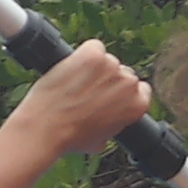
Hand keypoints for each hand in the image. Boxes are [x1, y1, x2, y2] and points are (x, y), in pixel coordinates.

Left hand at [8, 38, 152, 160]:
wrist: (47, 128)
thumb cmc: (70, 138)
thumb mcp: (100, 140)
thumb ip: (112, 125)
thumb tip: (106, 124)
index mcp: (137, 106)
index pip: (141, 89)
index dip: (123, 92)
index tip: (110, 95)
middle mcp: (129, 84)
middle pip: (122, 73)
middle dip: (108, 79)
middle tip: (87, 91)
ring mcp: (111, 66)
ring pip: (106, 59)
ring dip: (93, 67)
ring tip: (75, 83)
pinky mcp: (92, 53)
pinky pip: (93, 47)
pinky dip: (82, 54)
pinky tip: (72, 69)